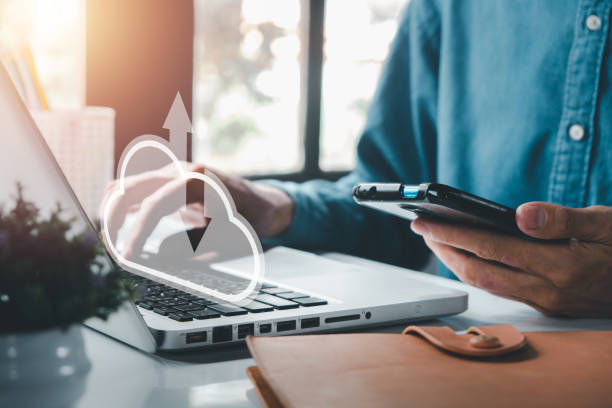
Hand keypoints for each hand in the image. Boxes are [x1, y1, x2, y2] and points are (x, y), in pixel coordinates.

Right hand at [100, 162, 292, 256]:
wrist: (262, 204)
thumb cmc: (249, 222)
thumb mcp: (225, 240)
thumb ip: (191, 248)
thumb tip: (156, 256)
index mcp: (197, 181)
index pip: (154, 205)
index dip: (137, 233)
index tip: (128, 258)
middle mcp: (181, 171)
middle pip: (130, 187)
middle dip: (114, 218)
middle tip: (107, 248)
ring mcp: (172, 174)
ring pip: (128, 185)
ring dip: (113, 210)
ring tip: (106, 240)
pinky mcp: (168, 183)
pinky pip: (137, 190)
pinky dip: (122, 206)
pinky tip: (115, 229)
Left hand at [410, 202, 611, 316]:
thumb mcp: (607, 222)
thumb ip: (563, 219)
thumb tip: (522, 214)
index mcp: (561, 265)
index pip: (491, 248)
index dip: (453, 234)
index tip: (425, 222)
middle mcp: (549, 289)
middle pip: (479, 272)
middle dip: (444, 250)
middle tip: (421, 229)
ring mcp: (548, 301)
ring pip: (488, 284)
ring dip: (457, 263)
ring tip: (437, 241)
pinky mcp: (550, 304)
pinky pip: (503, 289)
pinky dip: (479, 271)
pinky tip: (471, 257)